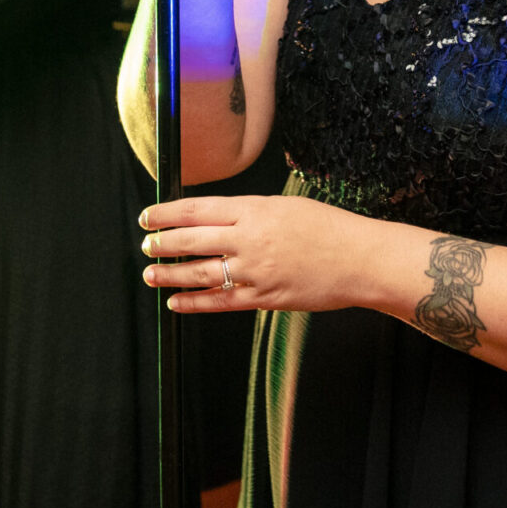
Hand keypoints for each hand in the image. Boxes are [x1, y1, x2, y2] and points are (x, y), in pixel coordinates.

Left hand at [140, 193, 378, 313]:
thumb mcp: (284, 205)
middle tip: (145, 245)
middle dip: (162, 243)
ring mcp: (255, 271)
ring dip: (170, 274)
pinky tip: (176, 302)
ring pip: (200, 273)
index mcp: (253, 210)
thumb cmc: (328, 228)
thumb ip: (248, 213)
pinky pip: (221, 301)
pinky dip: (195, 302)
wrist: (361, 259)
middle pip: (192, 240)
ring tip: (150, 274)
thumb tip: (214, 219)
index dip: (166, 214)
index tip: (148, 217)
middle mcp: (250, 239)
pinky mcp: (265, 298)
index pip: (197, 210)